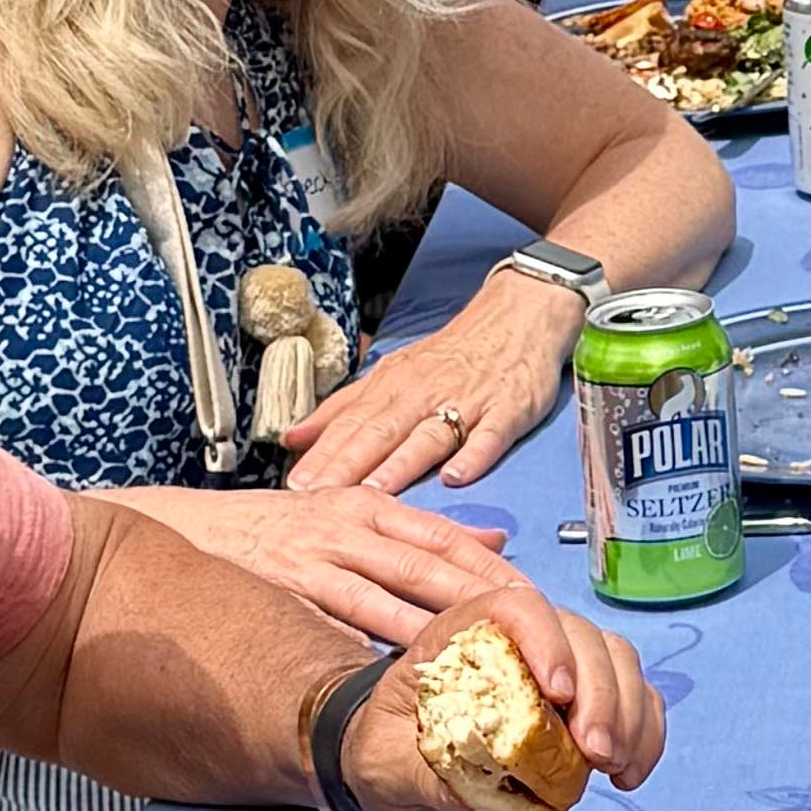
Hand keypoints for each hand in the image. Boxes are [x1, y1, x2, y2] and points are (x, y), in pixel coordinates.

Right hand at [109, 476, 539, 651]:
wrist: (183, 527)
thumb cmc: (275, 530)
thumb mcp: (350, 514)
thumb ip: (420, 534)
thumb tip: (495, 546)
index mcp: (369, 506)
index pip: (446, 539)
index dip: (493, 573)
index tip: (538, 605)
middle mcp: (346, 528)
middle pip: (428, 568)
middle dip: (481, 605)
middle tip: (528, 641)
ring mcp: (312, 561)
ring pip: (385, 598)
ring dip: (433, 633)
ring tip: (480, 667)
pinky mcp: (280, 595)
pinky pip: (331, 627)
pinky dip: (364, 650)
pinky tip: (395, 679)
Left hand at [282, 267, 591, 492]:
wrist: (518, 314)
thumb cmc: (451, 355)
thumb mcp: (392, 373)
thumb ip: (343, 409)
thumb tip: (292, 438)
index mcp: (393, 385)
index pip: (350, 423)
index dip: (322, 455)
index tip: (293, 485)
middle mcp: (424, 392)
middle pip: (381, 431)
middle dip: (348, 465)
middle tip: (319, 496)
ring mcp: (468, 401)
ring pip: (429, 435)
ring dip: (401, 464)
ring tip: (374, 491)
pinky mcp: (508, 409)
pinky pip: (489, 435)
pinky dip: (473, 455)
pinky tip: (455, 477)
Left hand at [366, 557, 663, 807]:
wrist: (394, 767)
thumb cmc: (386, 751)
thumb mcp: (385, 765)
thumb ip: (423, 772)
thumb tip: (472, 787)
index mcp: (462, 634)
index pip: (515, 606)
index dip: (546, 640)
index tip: (559, 694)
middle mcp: (518, 639)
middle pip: (579, 634)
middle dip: (600, 693)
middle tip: (596, 754)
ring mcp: (558, 666)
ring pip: (617, 661)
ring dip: (628, 712)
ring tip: (613, 766)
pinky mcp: (584, 701)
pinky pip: (633, 698)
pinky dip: (644, 731)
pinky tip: (630, 771)